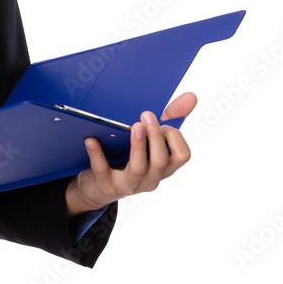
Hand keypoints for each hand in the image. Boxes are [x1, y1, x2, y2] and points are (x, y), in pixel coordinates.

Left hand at [65, 92, 196, 214]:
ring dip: (137, 146)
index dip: (175, 138)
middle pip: (160, 161)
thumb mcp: (149, 141)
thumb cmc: (128, 157)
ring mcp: (129, 184)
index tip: (165, 123)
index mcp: (164, 167)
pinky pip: (102, 171)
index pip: (182, 156)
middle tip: (147, 115)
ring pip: (138, 168)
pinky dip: (97, 155)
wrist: (98, 186)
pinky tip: (91, 140)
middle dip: (155, 137)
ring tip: (134, 126)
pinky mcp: (106, 185)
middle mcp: (150, 178)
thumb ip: (169, 118)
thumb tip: (191, 96)